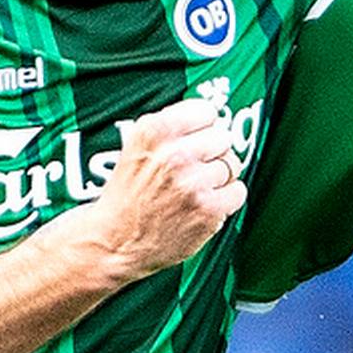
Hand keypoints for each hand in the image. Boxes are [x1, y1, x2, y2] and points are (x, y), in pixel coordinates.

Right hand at [53, 98, 245, 283]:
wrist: (114, 241)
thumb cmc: (126, 195)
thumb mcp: (136, 146)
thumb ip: (170, 129)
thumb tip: (210, 119)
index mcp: (154, 131)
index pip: (205, 111)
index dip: (203, 127)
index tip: (197, 138)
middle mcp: (174, 154)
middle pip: (222, 137)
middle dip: (213, 152)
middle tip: (195, 169)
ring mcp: (193, 182)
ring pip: (232, 165)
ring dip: (218, 178)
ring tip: (195, 190)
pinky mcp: (208, 209)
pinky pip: (238, 191)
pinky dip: (227, 199)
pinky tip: (205, 204)